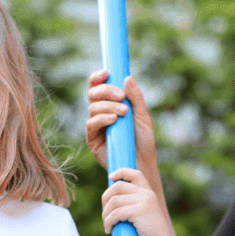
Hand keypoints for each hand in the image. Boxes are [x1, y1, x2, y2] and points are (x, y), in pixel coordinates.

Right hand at [85, 70, 160, 193]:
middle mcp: (100, 113)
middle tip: (121, 96)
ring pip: (92, 107)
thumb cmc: (143, 140)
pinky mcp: (92, 140)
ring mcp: (95, 126)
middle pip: (93, 94)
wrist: (142, 163)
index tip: (107, 72)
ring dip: (108, 106)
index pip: (98, 86)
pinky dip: (101, 119)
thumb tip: (127, 78)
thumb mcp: (143, 116)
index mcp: (110, 104)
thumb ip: (136, 98)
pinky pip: (91, 124)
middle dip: (106, 91)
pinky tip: (113, 120)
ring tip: (123, 113)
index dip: (98, 77)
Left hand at [102, 168, 177, 235]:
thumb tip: (110, 199)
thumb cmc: (149, 233)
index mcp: (148, 193)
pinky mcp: (140, 210)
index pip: (135, 174)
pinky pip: (116, 213)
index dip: (121, 172)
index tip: (110, 178)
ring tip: (107, 225)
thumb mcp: (142, 213)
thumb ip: (132, 203)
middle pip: (117, 186)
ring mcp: (144, 201)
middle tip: (105, 214)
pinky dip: (108, 222)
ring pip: (114, 201)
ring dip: (106, 214)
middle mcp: (147, 193)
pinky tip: (109, 230)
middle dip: (105, 199)